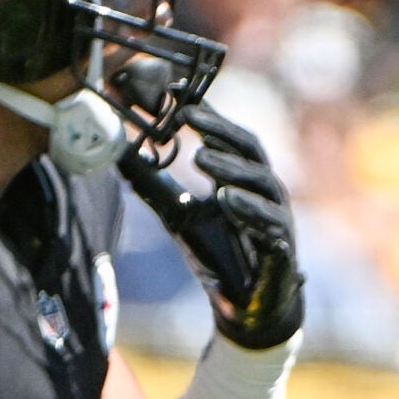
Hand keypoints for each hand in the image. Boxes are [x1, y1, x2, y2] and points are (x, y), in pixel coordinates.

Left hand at [121, 104, 303, 349]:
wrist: (243, 304)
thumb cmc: (217, 253)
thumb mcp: (177, 210)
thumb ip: (153, 182)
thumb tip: (117, 151)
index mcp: (243, 178)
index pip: (228, 136)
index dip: (207, 113)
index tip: (176, 93)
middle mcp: (266, 192)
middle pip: (251, 149)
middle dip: (221, 130)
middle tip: (188, 115)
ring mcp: (278, 219)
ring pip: (263, 183)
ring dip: (232, 168)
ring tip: (200, 157)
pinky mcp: (282, 248)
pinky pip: (271, 224)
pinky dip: (248, 210)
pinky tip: (226, 199)